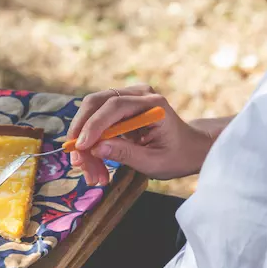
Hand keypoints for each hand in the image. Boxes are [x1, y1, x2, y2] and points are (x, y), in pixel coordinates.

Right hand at [67, 85, 213, 183]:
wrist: (189, 149)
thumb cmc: (177, 156)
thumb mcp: (154, 162)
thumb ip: (125, 153)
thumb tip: (96, 148)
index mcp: (152, 104)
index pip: (115, 106)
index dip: (94, 125)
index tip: (81, 147)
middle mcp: (138, 94)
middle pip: (96, 103)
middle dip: (81, 132)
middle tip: (77, 161)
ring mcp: (128, 97)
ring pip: (92, 113)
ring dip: (84, 142)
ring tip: (90, 173)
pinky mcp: (119, 108)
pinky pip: (96, 121)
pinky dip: (91, 143)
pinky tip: (94, 164)